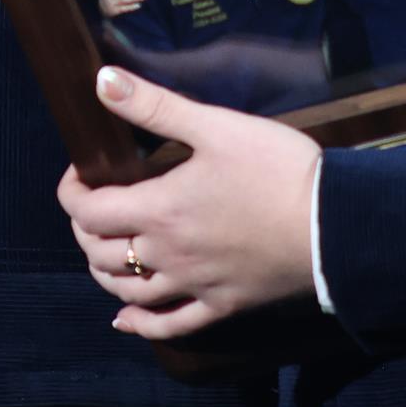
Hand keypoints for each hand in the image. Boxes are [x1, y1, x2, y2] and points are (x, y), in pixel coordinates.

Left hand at [56, 66, 320, 339]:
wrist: (333, 224)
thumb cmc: (276, 168)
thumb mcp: (215, 126)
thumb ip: (154, 106)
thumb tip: (101, 80)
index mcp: (159, 209)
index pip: (87, 212)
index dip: (71, 192)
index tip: (81, 171)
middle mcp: (167, 255)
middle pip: (100, 254)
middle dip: (84, 229)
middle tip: (94, 204)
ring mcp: (193, 286)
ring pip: (127, 292)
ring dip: (104, 272)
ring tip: (105, 249)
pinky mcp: (222, 306)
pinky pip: (170, 326)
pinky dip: (140, 324)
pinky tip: (125, 320)